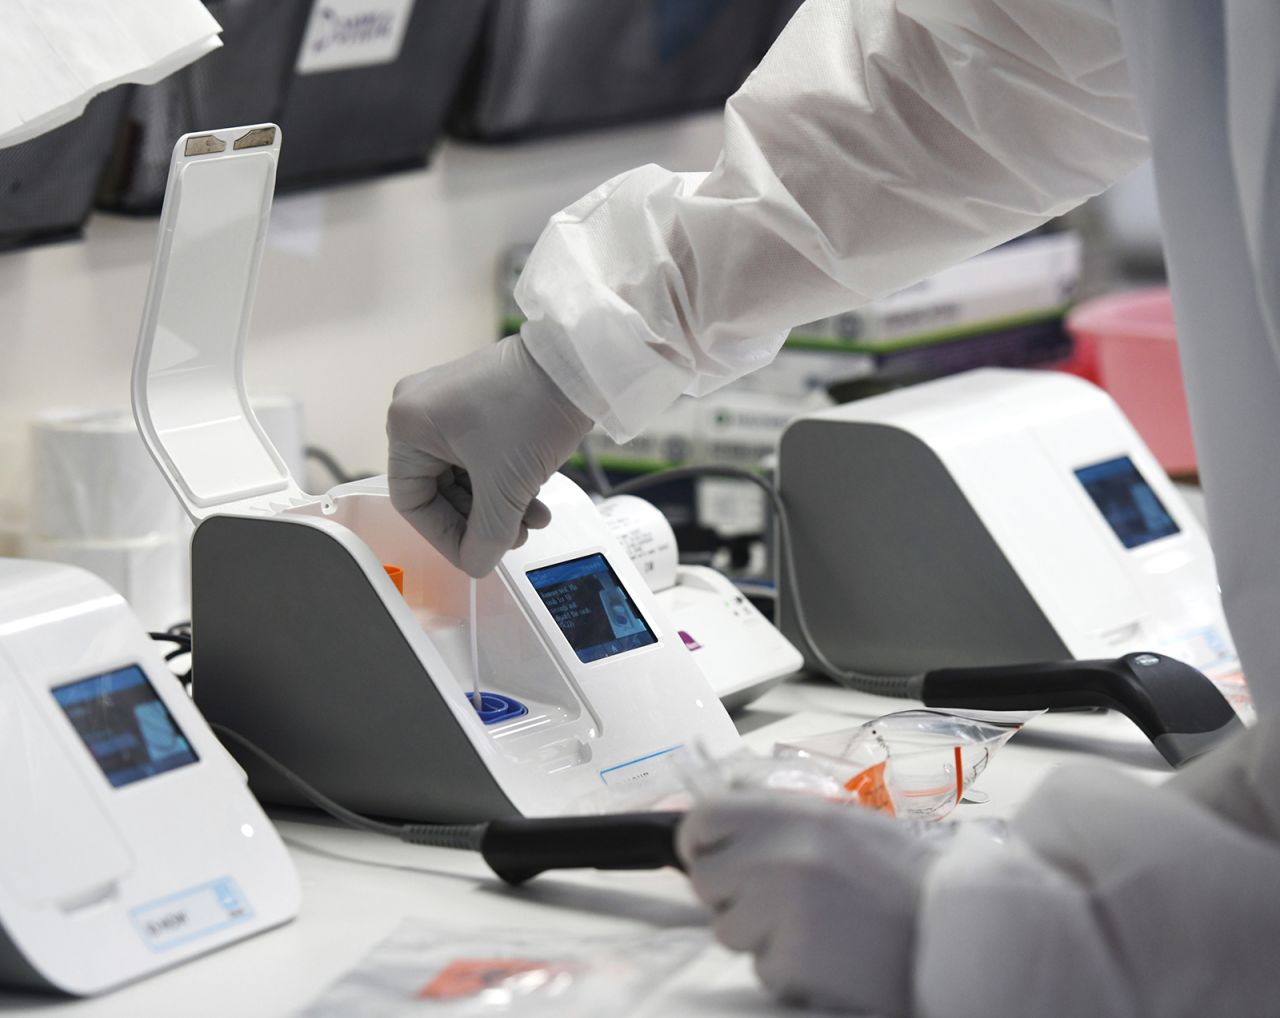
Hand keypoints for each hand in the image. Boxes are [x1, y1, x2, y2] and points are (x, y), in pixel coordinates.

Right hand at [387, 336, 592, 576]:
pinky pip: (482, 454)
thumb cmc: (534, 407)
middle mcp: (419, 408)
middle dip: (481, 520)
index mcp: (407, 424)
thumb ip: (487, 536)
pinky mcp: (479, 400)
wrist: (580, 362)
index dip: (444, 537)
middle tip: (512, 538)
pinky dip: (506, 480)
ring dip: (499, 505)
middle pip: (440, 490)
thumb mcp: (506, 487)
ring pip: (466, 475)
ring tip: (533, 519)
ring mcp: (450, 401)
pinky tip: (537, 499)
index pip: (412, 501)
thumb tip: (477, 564)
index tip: (476, 556)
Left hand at [678, 793, 936, 1015]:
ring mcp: (785, 910)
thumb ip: (779, 820)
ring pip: (727, 929)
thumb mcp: (842, 823)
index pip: (704, 817)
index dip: (702, 841)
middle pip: (705, 880)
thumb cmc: (903, 877)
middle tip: (774, 902)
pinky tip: (829, 957)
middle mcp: (781, 855)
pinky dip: (788, 970)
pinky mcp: (794, 961)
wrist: (961, 932)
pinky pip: (762, 969)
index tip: (714, 857)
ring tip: (814, 928)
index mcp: (792, 813)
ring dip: (760, 936)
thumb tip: (715, 825)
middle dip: (731, 895)